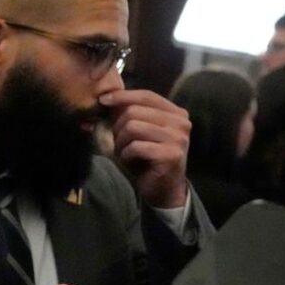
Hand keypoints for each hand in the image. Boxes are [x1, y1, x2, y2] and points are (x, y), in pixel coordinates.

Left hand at [100, 89, 189, 207]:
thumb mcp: (138, 132)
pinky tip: (131, 161)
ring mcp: (178, 138)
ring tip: (125, 153)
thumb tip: (104, 99)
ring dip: (120, 142)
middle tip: (119, 143)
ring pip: (132, 127)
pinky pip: (135, 146)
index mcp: (176, 112)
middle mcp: (181, 122)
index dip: (122, 96)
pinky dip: (126, 155)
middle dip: (118, 127)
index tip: (103, 100)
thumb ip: (128, 114)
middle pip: (134, 111)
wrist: (163, 189)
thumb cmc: (147, 158)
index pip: (146, 95)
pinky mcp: (171, 155)